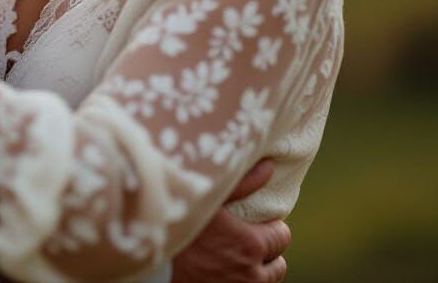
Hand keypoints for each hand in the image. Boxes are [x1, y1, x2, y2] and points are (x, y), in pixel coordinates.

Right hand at [171, 160, 289, 282]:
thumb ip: (243, 182)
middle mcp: (251, 273)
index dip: (273, 227)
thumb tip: (270, 166)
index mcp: (251, 244)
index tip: (260, 221)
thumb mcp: (210, 196)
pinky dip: (245, 280)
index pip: (282, 237)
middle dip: (268, 250)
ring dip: (259, 269)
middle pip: (278, 264)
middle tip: (250, 237)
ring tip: (240, 253)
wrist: (155, 259)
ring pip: (266, 282)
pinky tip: (229, 266)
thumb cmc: (181, 222)